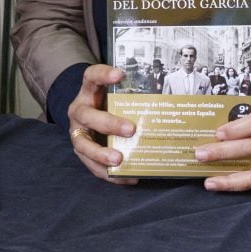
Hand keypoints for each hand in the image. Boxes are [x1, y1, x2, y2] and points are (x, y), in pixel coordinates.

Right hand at [66, 64, 138, 184]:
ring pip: (83, 144)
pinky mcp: (81, 152)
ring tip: (119, 159)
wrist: (89, 118)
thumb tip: (173, 98)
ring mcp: (77, 132)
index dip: (103, 75)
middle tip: (130, 129)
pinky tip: (129, 177)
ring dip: (101, 153)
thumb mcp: (115, 95)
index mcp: (88, 91)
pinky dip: (109, 173)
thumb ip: (132, 94)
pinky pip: (92, 166)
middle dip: (108, 123)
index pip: (91, 76)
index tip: (119, 74)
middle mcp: (79, 111)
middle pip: (87, 115)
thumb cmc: (109, 104)